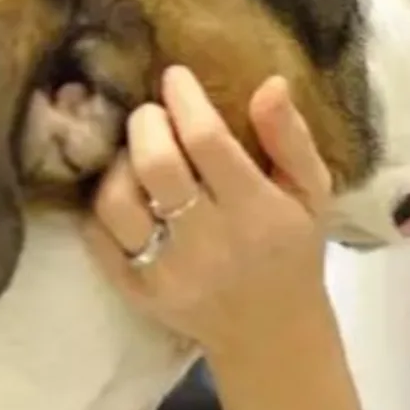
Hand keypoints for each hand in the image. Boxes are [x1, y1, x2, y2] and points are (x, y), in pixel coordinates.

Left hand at [83, 65, 336, 350]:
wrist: (271, 333)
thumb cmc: (294, 249)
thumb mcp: (312, 192)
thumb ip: (290, 138)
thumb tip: (270, 83)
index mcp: (256, 210)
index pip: (208, 141)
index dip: (185, 100)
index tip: (176, 77)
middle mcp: (209, 241)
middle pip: (155, 165)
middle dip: (146, 123)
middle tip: (154, 113)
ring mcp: (166, 270)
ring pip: (116, 201)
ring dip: (120, 164)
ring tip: (137, 154)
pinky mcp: (136, 291)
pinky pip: (97, 238)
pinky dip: (100, 207)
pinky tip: (124, 193)